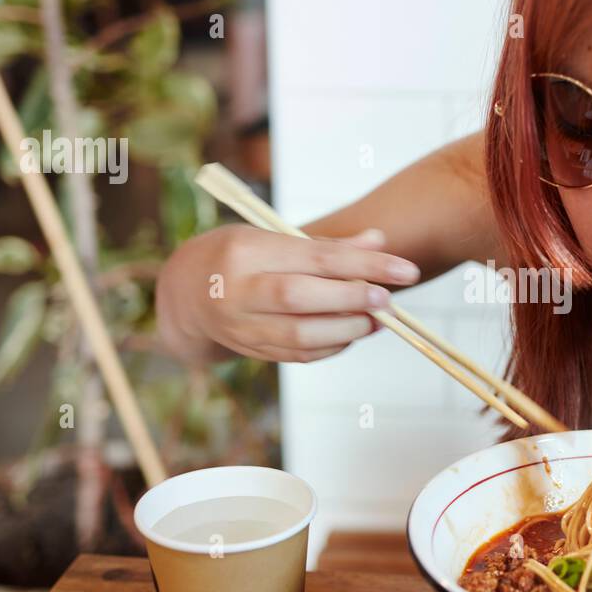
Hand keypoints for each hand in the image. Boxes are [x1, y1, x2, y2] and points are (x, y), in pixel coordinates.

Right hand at [156, 223, 419, 363]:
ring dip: (347, 329)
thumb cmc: (241, 256)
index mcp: (247, 251)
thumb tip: (379, 242)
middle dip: (351, 299)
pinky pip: (297, 355)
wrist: (185, 294)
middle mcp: (238, 290)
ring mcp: (241, 325)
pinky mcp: (250, 350)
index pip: (314, 257)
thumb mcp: (273, 237)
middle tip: (387, 301)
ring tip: (376, 320)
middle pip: (299, 297)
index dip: (364, 265)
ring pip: (299, 334)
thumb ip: (327, 245)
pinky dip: (332, 346)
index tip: (406, 270)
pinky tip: (353, 333)